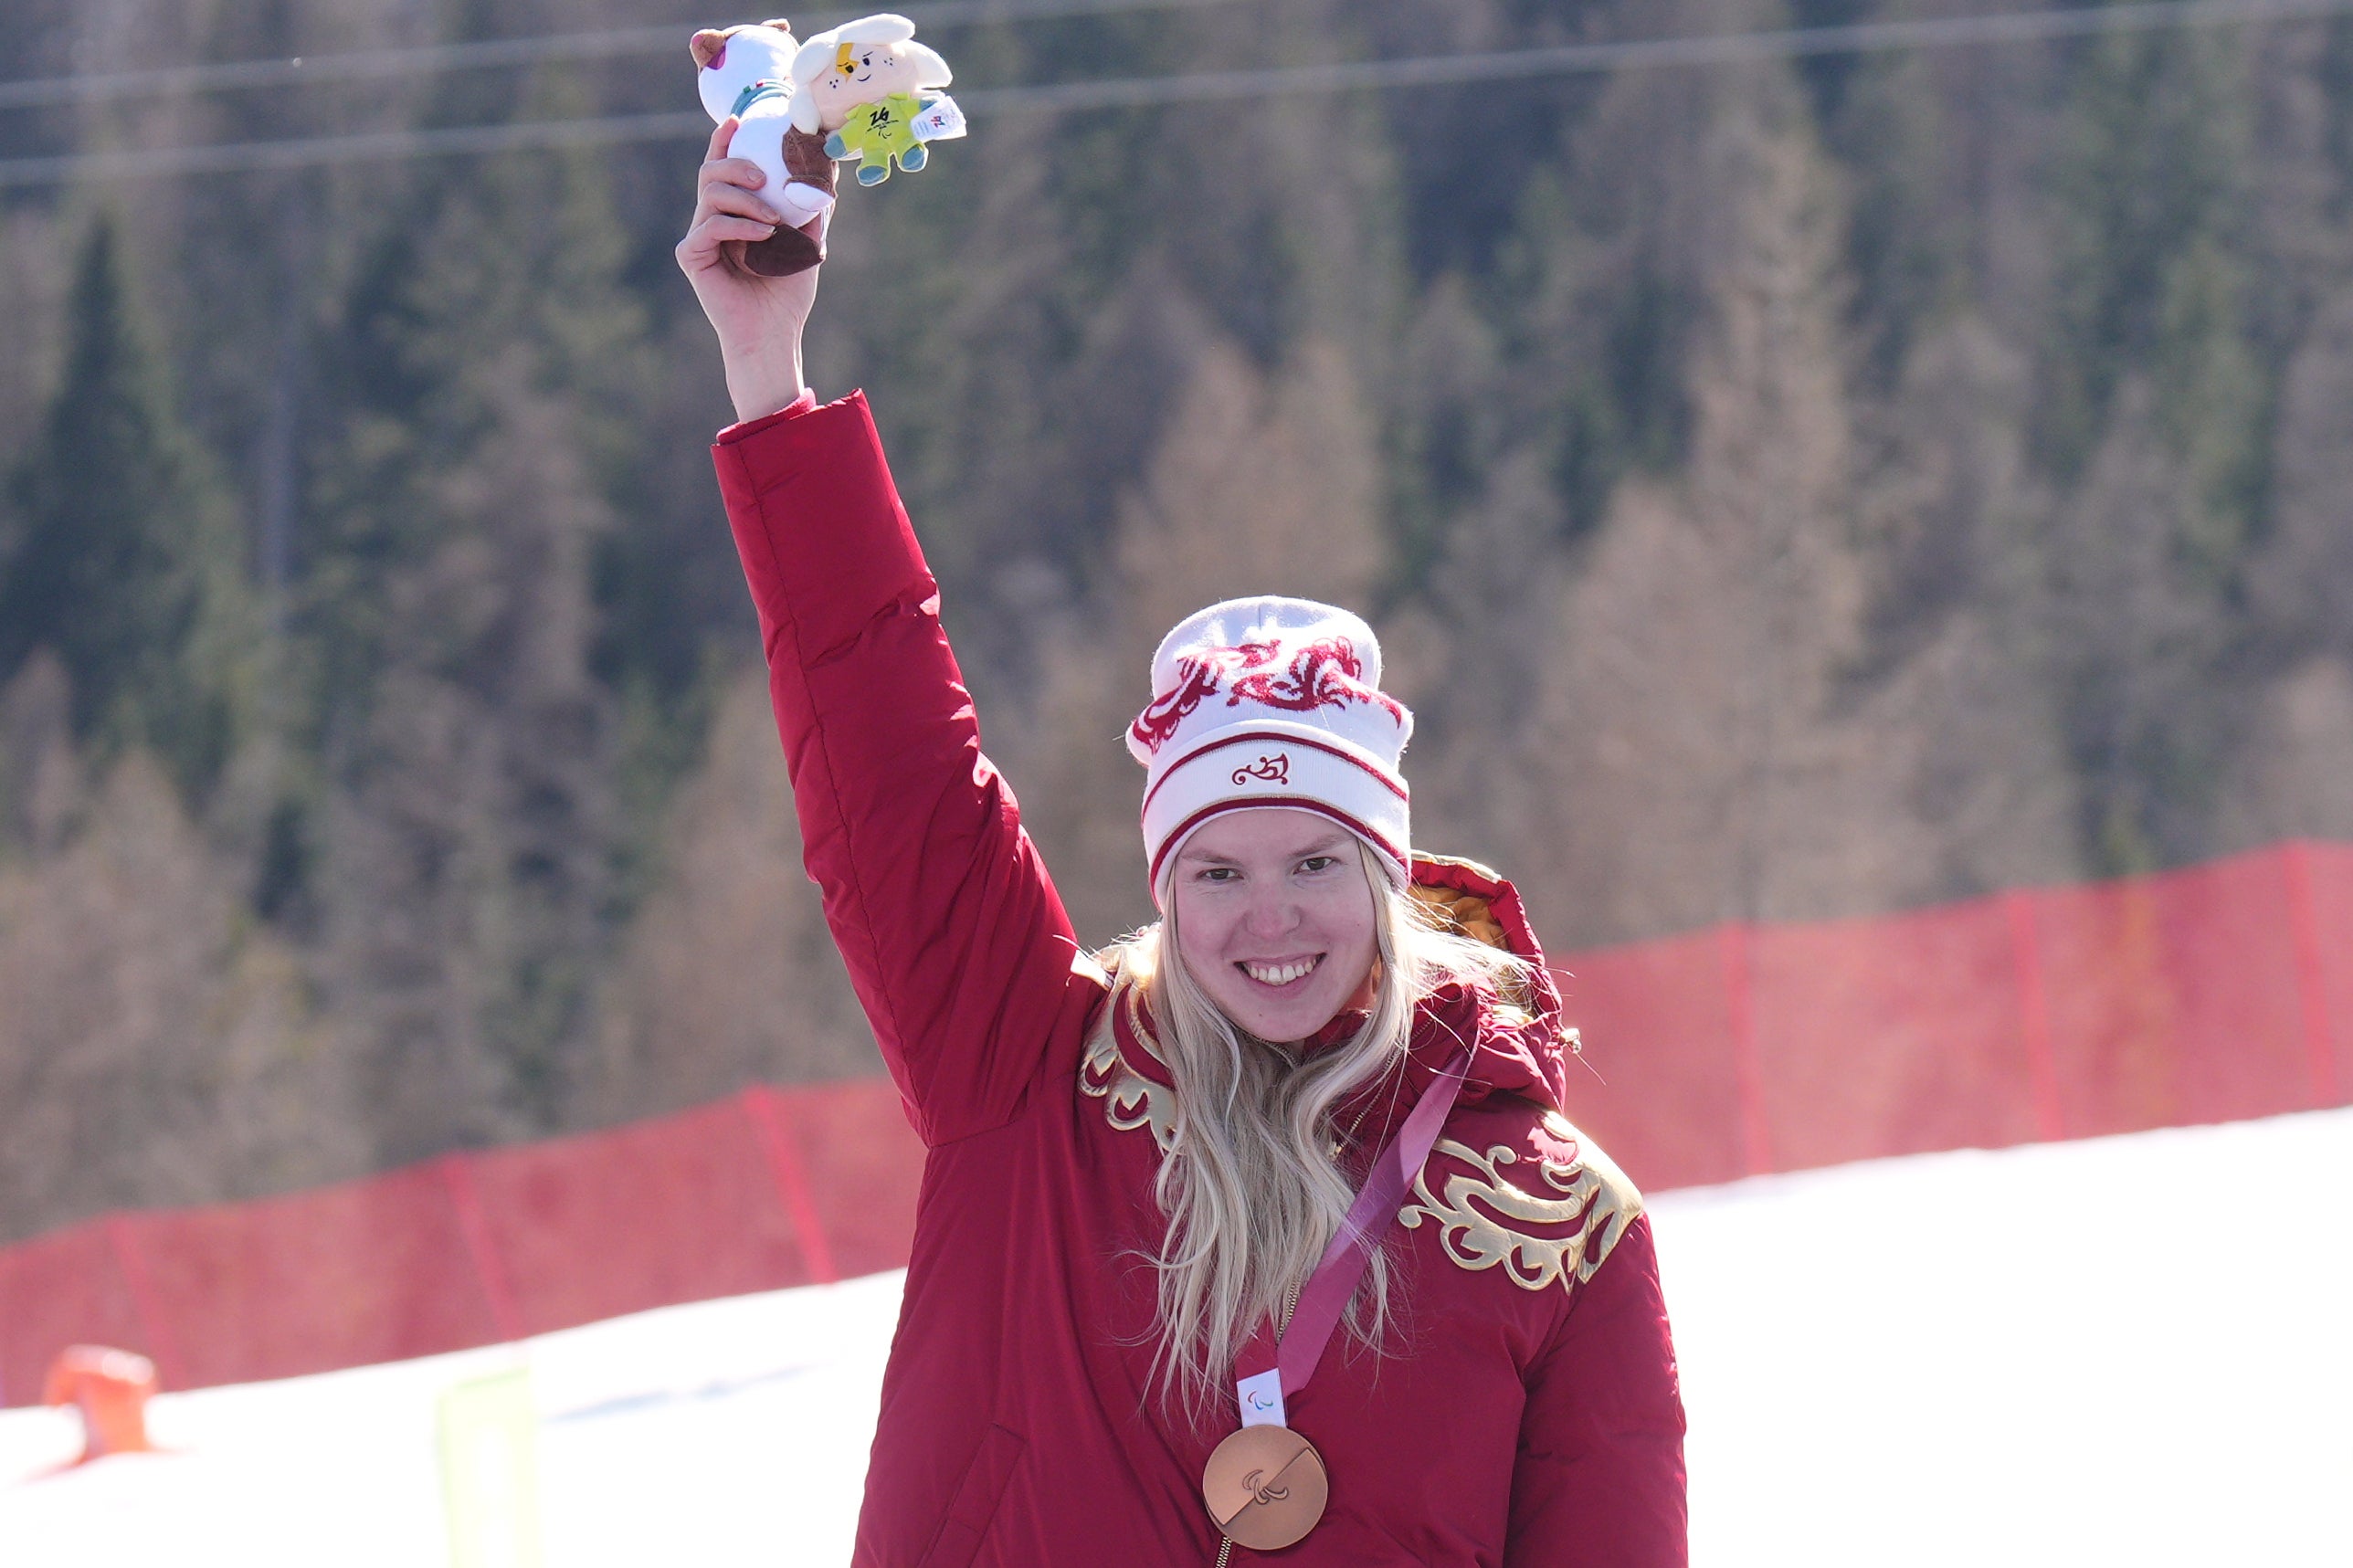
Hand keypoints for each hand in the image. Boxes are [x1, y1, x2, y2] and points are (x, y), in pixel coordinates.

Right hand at [676, 117, 820, 421]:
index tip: (739, 119)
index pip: (725, 169)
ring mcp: (699, 238)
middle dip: (736, 164)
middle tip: (763, 174)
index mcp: (733, 214)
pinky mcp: (692, 257)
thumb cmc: (787, 292)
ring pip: (710, 195)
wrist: (774, 334)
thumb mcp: (808, 242)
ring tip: (773, 217)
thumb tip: (831, 170)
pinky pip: (710, 227)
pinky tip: (764, 234)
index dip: (726, 141)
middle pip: (711, 173)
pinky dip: (740, 226)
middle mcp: (711, 221)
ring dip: (744, 199)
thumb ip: (812, 207)